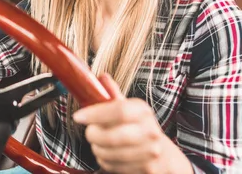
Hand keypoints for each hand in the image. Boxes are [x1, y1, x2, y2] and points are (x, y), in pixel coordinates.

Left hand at [72, 74, 192, 173]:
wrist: (164, 155)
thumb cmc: (139, 128)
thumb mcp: (129, 109)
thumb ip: (113, 95)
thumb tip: (101, 77)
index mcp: (142, 111)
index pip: (118, 110)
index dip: (95, 113)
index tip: (78, 117)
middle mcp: (149, 130)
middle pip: (112, 136)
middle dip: (94, 135)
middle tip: (90, 132)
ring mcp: (150, 152)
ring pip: (109, 154)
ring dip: (97, 149)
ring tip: (99, 144)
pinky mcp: (147, 169)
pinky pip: (113, 166)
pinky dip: (105, 161)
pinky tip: (108, 155)